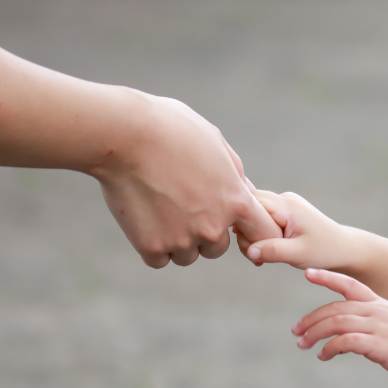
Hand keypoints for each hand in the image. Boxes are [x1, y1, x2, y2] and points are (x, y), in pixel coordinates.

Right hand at [92, 95, 282, 267]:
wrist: (124, 134)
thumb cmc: (170, 128)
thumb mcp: (214, 143)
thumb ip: (235, 174)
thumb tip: (248, 193)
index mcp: (235, 201)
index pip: (263, 233)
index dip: (252, 233)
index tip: (236, 228)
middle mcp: (213, 227)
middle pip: (217, 248)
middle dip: (203, 232)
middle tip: (179, 203)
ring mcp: (182, 240)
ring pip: (186, 255)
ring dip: (176, 240)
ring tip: (158, 205)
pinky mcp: (152, 247)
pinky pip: (159, 259)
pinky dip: (151, 244)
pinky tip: (143, 217)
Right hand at [234, 188, 354, 269]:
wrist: (343, 248)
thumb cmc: (324, 251)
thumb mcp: (298, 254)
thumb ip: (273, 251)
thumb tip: (249, 250)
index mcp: (287, 205)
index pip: (250, 202)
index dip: (243, 222)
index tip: (250, 246)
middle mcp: (284, 199)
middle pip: (249, 207)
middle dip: (245, 232)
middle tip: (255, 256)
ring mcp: (284, 204)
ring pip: (254, 214)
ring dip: (252, 235)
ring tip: (261, 256)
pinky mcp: (284, 212)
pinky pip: (262, 219)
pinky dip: (260, 235)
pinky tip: (266, 251)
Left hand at [293, 269, 387, 383]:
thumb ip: (371, 326)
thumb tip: (348, 338)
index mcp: (380, 304)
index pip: (350, 284)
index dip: (328, 277)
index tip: (308, 273)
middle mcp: (377, 311)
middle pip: (335, 309)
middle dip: (311, 319)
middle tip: (296, 332)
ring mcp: (378, 327)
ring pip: (336, 323)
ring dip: (315, 333)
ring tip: (303, 344)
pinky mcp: (379, 345)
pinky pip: (346, 342)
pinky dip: (330, 348)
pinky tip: (324, 356)